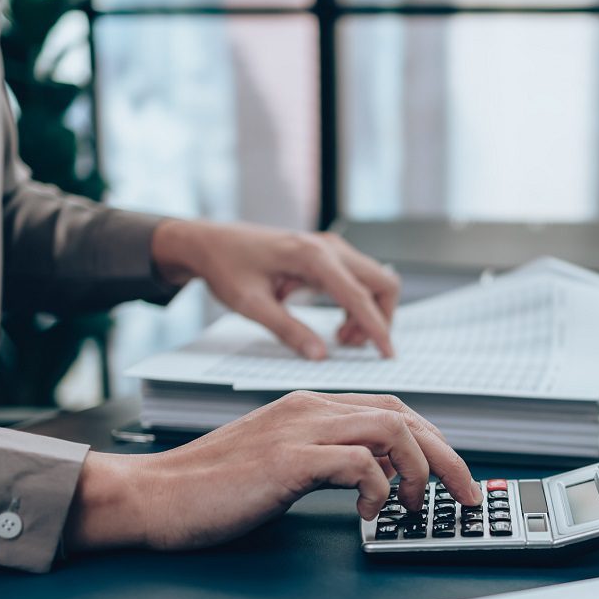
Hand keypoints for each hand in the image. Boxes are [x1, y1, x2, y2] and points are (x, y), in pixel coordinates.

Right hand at [64, 392, 481, 552]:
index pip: (391, 408)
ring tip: (415, 506)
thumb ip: (319, 459)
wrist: (151, 496)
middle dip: (446, 455)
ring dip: (420, 470)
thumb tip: (368, 479)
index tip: (449, 474)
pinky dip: (380, 488)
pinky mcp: (288, 460)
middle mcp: (308, 408)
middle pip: (405, 415)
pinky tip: (370, 513)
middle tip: (465, 493)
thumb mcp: (275, 462)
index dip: (430, 440)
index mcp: (306, 406)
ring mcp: (298, 430)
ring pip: (393, 429)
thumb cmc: (207, 489)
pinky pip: (361, 462)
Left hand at [151, 219, 400, 359]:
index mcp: (312, 256)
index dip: (377, 327)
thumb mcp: (251, 305)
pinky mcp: (326, 255)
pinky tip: (336, 325)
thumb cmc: (226, 267)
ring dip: (368, 313)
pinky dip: (357, 305)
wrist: (211, 242)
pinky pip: (358, 281)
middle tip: (352, 347)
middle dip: (379, 318)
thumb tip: (319, 356)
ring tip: (341, 339)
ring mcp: (330, 248)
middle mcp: (328, 247)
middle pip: (381, 282)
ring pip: (374, 282)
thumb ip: (287, 330)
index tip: (388, 354)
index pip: (359, 295)